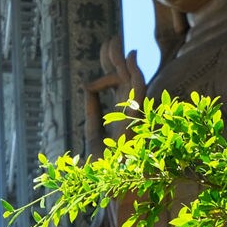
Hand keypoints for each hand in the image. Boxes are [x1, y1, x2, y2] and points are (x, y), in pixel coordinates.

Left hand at [85, 36, 145, 156]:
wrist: (111, 187)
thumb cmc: (104, 166)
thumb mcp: (93, 132)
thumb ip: (91, 110)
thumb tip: (86, 86)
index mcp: (121, 115)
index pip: (117, 85)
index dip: (107, 71)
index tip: (91, 78)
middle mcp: (130, 111)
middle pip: (124, 77)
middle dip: (116, 58)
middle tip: (110, 39)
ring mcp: (135, 113)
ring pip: (133, 78)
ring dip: (125, 59)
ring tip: (116, 41)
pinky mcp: (137, 117)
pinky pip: (140, 90)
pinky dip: (136, 72)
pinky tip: (131, 57)